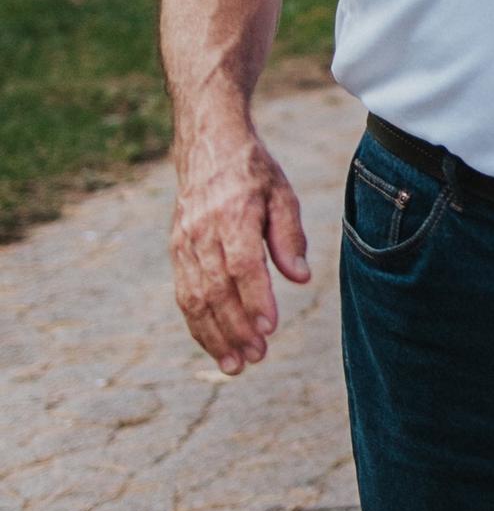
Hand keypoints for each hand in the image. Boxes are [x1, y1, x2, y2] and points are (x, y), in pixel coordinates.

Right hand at [169, 120, 310, 374]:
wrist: (207, 145)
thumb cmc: (253, 172)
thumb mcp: (282, 194)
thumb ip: (290, 237)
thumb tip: (300, 279)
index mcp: (233, 215)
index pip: (242, 264)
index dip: (255, 298)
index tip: (269, 328)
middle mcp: (202, 232)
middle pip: (216, 288)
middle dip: (235, 327)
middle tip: (257, 357)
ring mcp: (184, 243)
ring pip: (194, 297)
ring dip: (214, 334)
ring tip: (235, 365)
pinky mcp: (176, 250)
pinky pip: (183, 293)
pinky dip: (198, 323)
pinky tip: (215, 345)